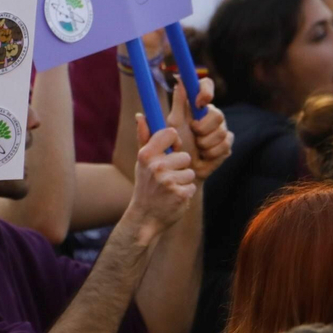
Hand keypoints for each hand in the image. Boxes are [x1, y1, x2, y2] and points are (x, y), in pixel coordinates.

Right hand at [125, 119, 195, 237]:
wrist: (145, 217)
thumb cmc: (145, 185)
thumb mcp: (141, 162)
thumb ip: (143, 137)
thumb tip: (140, 115)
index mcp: (147, 154)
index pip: (171, 133)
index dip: (175, 142)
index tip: (171, 151)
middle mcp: (156, 166)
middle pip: (185, 155)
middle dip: (180, 166)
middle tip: (167, 177)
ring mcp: (168, 181)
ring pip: (190, 172)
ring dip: (183, 181)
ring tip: (170, 188)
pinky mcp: (180, 195)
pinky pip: (192, 186)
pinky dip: (185, 193)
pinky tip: (174, 197)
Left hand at [169, 78, 231, 182]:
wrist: (184, 170)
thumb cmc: (174, 146)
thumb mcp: (173, 123)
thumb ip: (177, 102)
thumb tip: (178, 78)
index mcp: (196, 105)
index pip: (206, 84)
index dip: (206, 90)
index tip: (199, 102)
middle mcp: (210, 113)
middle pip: (217, 113)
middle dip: (203, 128)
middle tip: (193, 134)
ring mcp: (221, 128)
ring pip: (221, 131)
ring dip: (205, 143)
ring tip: (197, 147)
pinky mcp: (227, 142)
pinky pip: (225, 144)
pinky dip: (212, 152)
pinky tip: (204, 155)